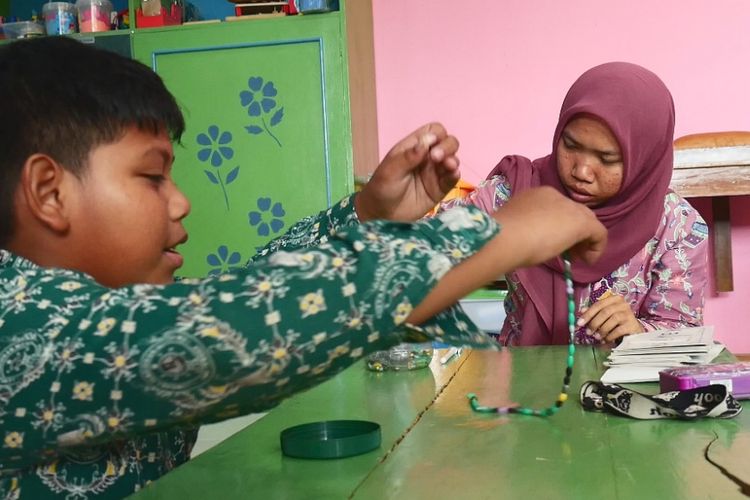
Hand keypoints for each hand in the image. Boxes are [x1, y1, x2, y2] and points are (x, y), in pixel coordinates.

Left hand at [355, 122, 460, 221]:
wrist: (381, 215)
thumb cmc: (382, 189)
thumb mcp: (390, 170)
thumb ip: (408, 156)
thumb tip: (426, 142)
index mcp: (414, 148)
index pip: (433, 132)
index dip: (436, 134)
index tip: (431, 144)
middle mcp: (427, 158)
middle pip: (448, 142)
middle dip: (447, 146)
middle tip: (437, 158)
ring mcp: (435, 173)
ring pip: (453, 159)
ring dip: (453, 159)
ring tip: (448, 165)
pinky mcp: (440, 189)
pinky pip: (452, 178)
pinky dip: (455, 174)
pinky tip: (453, 174)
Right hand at [490, 186, 606, 267]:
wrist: (504, 236)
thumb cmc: (502, 235)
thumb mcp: (516, 228)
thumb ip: (527, 229)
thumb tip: (531, 241)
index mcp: (536, 195)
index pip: (555, 209)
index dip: (557, 227)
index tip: (553, 244)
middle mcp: (555, 195)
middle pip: (573, 212)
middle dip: (573, 232)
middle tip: (568, 252)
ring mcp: (569, 207)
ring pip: (586, 220)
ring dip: (584, 239)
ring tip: (577, 258)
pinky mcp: (582, 222)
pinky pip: (598, 233)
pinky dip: (596, 247)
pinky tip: (586, 261)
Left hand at [577, 294, 642, 342]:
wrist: (634, 331)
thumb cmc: (617, 322)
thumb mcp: (605, 315)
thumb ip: (595, 312)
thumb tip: (581, 311)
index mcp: (614, 299)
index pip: (598, 304)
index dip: (588, 314)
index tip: (579, 323)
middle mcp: (623, 304)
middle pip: (605, 312)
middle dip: (594, 323)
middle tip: (588, 332)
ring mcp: (629, 314)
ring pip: (612, 320)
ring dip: (602, 330)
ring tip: (596, 337)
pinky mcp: (632, 325)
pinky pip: (618, 330)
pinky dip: (609, 336)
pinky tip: (605, 340)